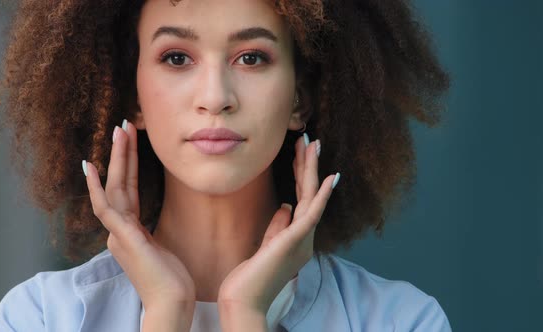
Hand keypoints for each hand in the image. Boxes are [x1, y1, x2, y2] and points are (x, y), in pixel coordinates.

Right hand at [82, 119, 195, 307]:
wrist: (171, 301)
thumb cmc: (171, 279)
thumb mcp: (162, 247)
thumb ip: (151, 234)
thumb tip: (150, 227)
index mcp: (129, 230)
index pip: (127, 190)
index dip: (128, 165)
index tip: (131, 142)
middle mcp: (118, 230)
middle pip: (117, 184)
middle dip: (121, 153)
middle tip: (123, 124)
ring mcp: (117, 233)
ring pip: (113, 188)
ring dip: (116, 158)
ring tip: (119, 130)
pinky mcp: (122, 237)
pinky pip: (105, 207)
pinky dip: (96, 187)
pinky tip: (92, 168)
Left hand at [217, 134, 339, 318]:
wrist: (243, 301)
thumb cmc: (250, 279)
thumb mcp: (265, 246)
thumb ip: (277, 226)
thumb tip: (285, 205)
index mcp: (296, 239)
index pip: (301, 200)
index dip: (301, 176)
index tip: (299, 154)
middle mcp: (304, 238)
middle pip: (309, 195)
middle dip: (309, 166)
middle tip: (310, 140)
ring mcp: (302, 240)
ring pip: (311, 197)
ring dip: (313, 170)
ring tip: (314, 145)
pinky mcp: (296, 242)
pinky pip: (312, 213)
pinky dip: (322, 194)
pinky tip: (328, 177)